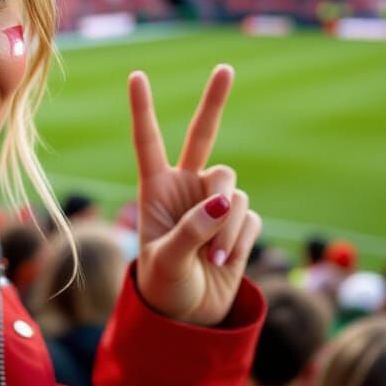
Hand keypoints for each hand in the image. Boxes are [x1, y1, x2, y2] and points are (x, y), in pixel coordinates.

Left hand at [129, 64, 261, 325]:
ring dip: (227, 222)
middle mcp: (186, 187)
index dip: (143, 109)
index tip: (136, 75)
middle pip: (203, 136)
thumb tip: (225, 199)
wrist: (189, 316)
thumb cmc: (164, 287)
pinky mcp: (239, 220)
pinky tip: (225, 259)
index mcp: (154, 189)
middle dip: (215, 101)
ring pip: (234, 188)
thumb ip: (192, 229)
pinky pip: (249, 216)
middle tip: (225, 68)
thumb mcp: (166, 261)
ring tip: (214, 255)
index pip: (148, 141)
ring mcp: (214, 202)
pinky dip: (239, 238)